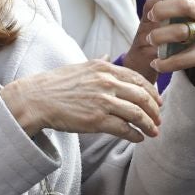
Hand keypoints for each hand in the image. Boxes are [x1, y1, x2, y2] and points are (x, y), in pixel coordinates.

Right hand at [1, 58, 163, 140]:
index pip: (139, 79)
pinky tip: (138, 138)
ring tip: (153, 132)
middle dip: (154, 110)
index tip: (158, 102)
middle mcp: (107, 83)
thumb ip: (98, 63)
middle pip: (143, 97)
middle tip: (158, 120)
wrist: (35, 99)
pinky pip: (124, 129)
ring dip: (149, 125)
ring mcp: (103, 101)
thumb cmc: (56, 85)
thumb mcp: (80, 67)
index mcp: (105, 69)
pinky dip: (135, 135)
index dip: (152, 93)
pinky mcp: (97, 120)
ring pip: (137, 114)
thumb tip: (108, 56)